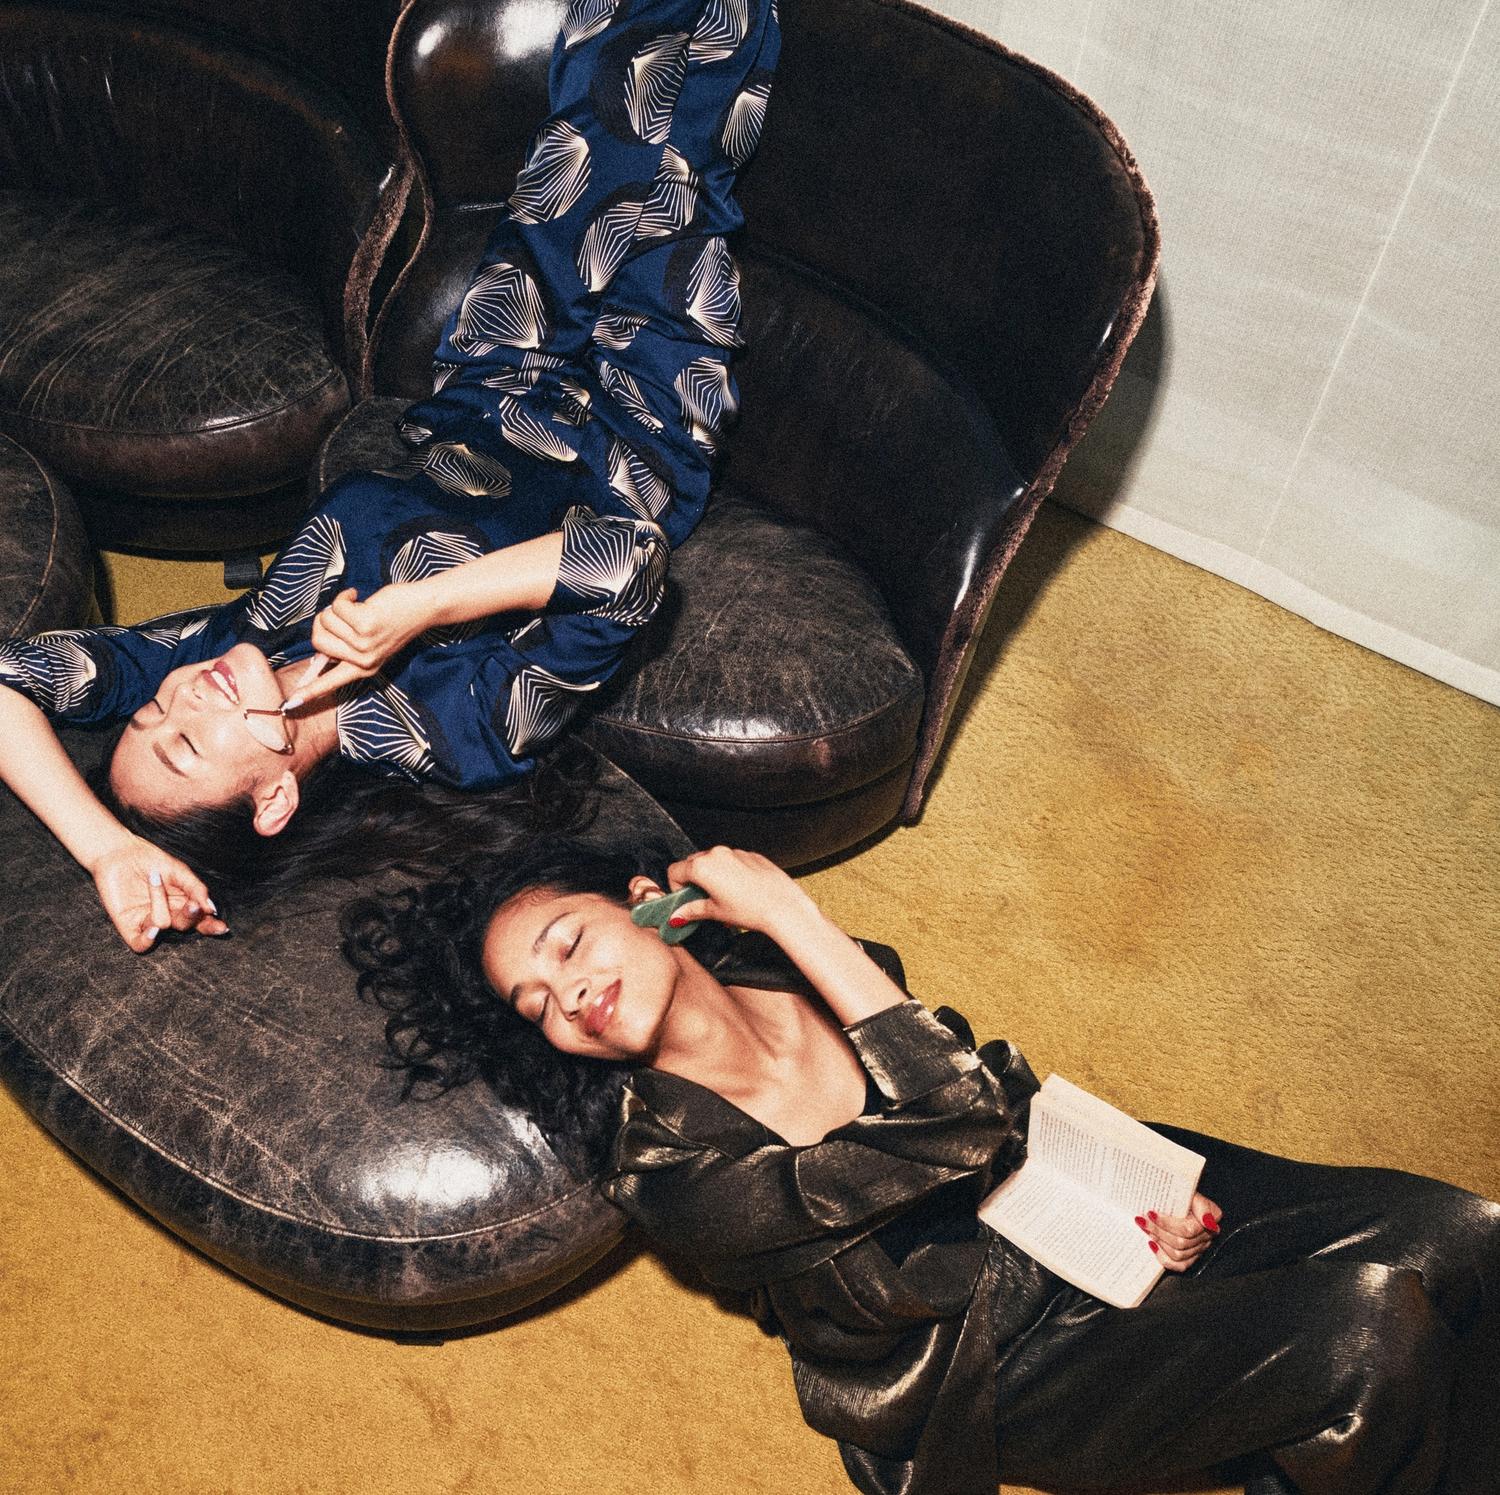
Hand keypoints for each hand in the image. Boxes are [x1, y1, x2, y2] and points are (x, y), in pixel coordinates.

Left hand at [89, 835, 228, 951]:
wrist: (119, 851)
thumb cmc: (149, 860)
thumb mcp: (179, 870)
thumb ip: (196, 889)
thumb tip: (210, 909)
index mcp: (182, 902)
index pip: (200, 920)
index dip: (211, 926)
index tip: (222, 927)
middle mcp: (166, 914)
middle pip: (185, 925)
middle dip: (191, 916)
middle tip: (193, 904)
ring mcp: (146, 921)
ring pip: (163, 926)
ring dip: (161, 903)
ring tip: (154, 878)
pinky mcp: (127, 925)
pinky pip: (140, 944)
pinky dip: (148, 939)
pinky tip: (154, 929)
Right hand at [284, 585, 428, 708]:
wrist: (423, 607)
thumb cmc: (393, 621)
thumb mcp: (372, 645)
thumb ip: (347, 651)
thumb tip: (319, 654)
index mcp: (363, 669)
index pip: (331, 683)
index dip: (310, 691)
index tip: (291, 703)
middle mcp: (364, 661)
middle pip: (318, 641)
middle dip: (323, 621)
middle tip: (342, 615)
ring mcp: (365, 644)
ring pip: (326, 620)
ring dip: (338, 607)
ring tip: (359, 607)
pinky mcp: (366, 624)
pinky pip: (336, 606)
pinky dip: (345, 596)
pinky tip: (359, 597)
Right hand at [662, 845, 816, 938]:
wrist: (783, 906)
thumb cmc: (750, 910)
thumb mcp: (716, 912)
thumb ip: (692, 910)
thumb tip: (677, 916)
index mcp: (702, 867)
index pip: (675, 871)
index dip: (675, 887)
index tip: (684, 899)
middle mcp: (717, 854)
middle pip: (693, 863)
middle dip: (693, 880)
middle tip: (702, 899)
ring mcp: (736, 852)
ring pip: (714, 860)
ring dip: (712, 875)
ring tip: (724, 896)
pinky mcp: (751, 855)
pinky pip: (733, 860)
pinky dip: (731, 872)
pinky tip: (741, 890)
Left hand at [1136, 1192, 1221, 1271]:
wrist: (1177, 1195)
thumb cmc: (1182, 1192)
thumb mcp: (1189, 1189)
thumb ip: (1201, 1204)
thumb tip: (1208, 1221)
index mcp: (1210, 1218)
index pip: (1188, 1230)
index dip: (1166, 1223)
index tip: (1150, 1213)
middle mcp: (1207, 1236)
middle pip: (1181, 1243)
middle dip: (1158, 1231)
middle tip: (1142, 1220)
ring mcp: (1199, 1248)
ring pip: (1178, 1255)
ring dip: (1158, 1241)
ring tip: (1146, 1229)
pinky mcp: (1190, 1257)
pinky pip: (1179, 1265)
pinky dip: (1163, 1257)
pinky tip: (1153, 1245)